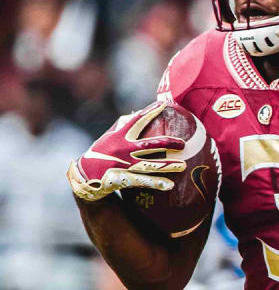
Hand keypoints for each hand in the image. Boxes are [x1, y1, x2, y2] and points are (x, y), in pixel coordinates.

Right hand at [67, 102, 185, 201]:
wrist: (83, 175)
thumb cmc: (100, 153)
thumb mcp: (109, 137)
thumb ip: (123, 125)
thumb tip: (137, 111)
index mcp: (119, 136)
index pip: (137, 121)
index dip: (150, 112)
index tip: (164, 104)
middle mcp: (122, 149)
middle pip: (148, 144)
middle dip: (167, 143)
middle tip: (183, 143)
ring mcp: (122, 164)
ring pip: (149, 165)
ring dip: (167, 165)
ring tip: (184, 165)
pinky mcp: (121, 178)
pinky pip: (142, 181)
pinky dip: (156, 183)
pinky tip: (170, 185)